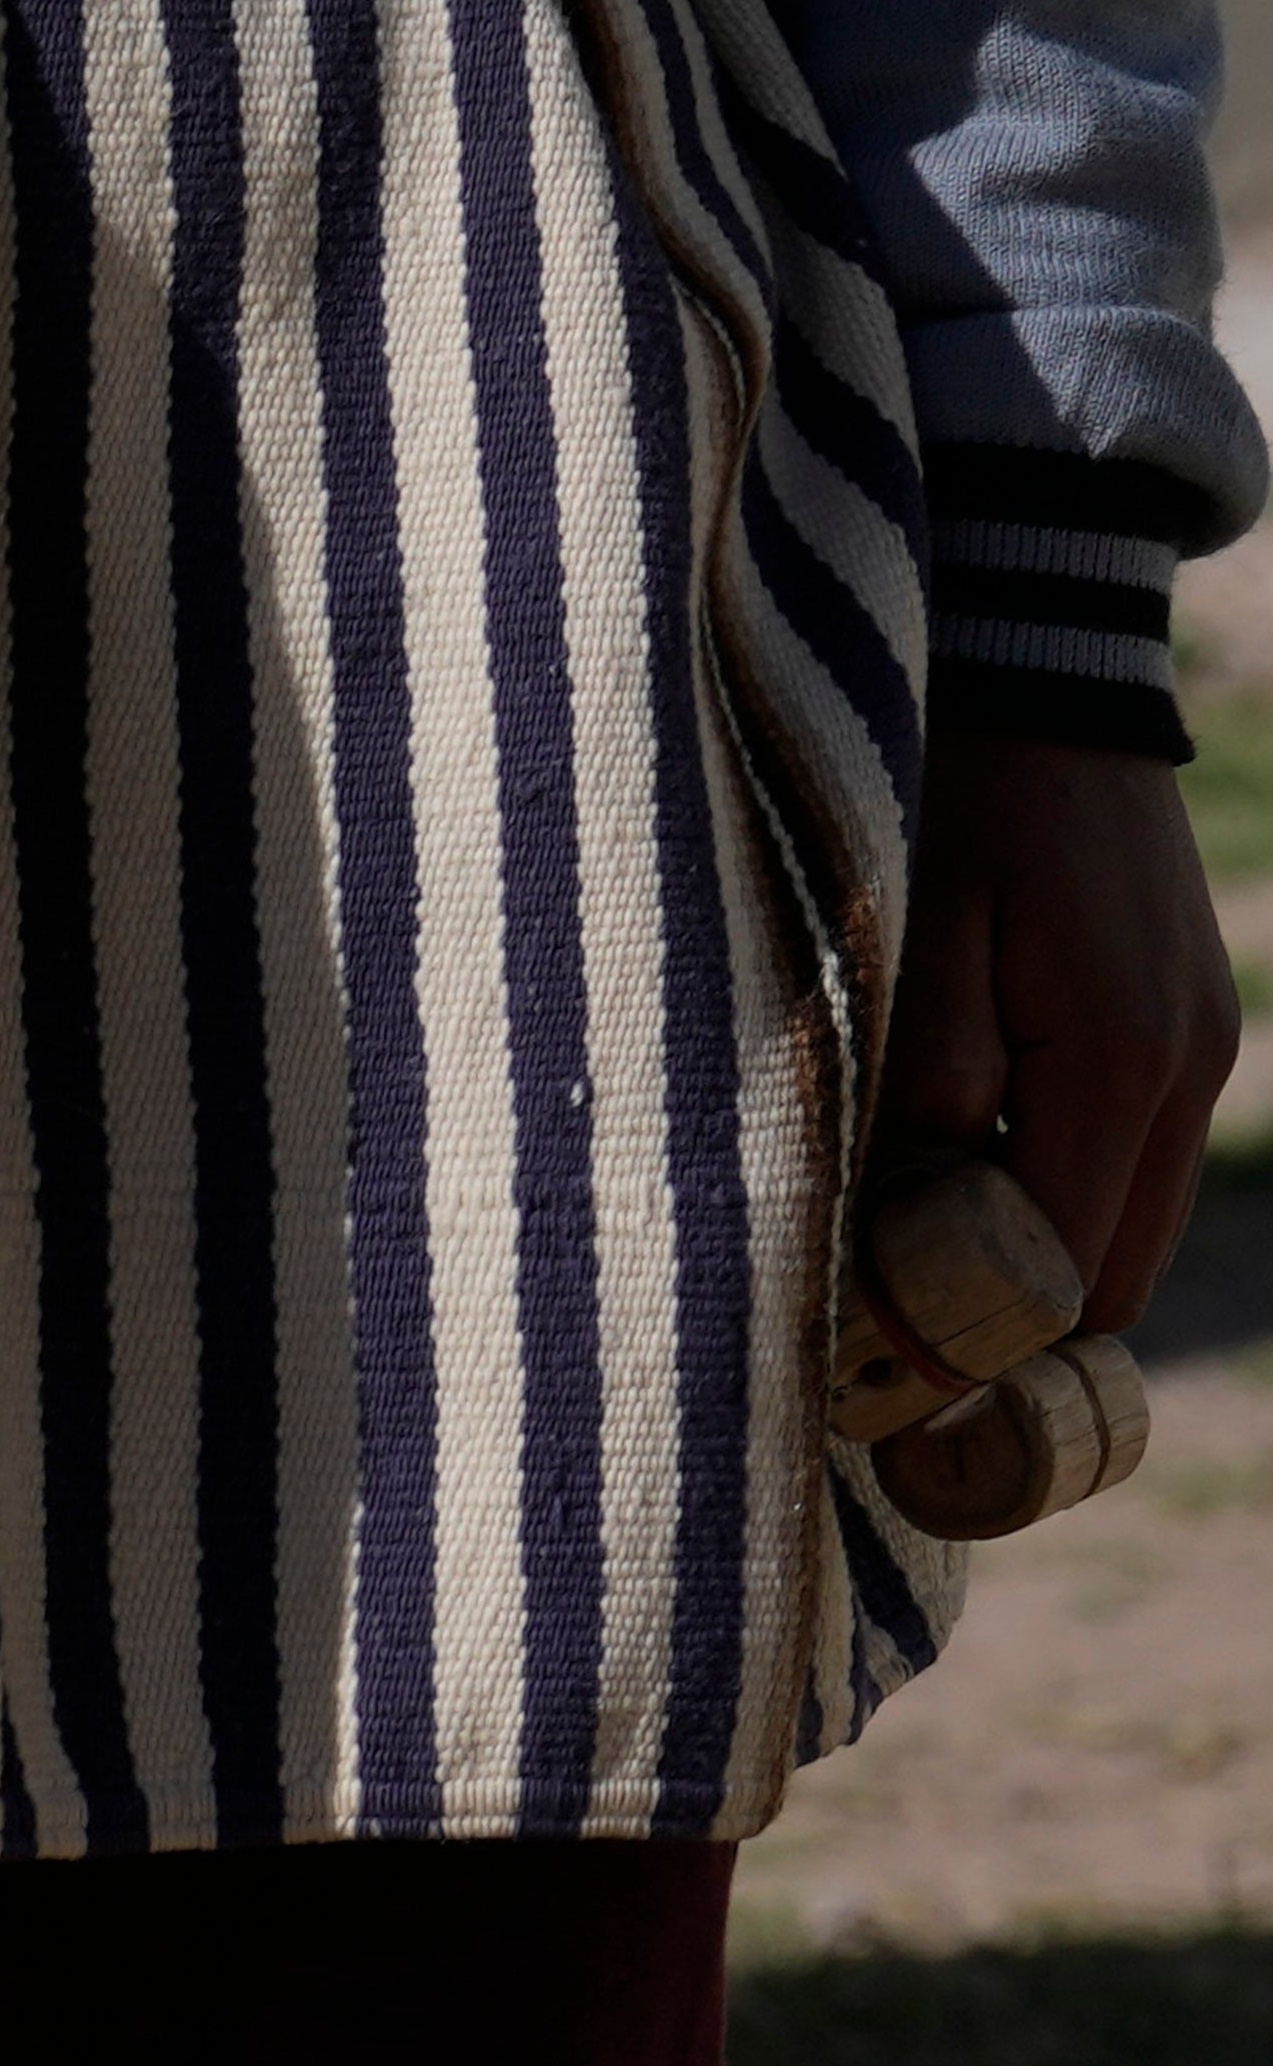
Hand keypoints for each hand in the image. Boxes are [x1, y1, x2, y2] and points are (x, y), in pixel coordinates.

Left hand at [888, 731, 1238, 1332]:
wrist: (1043, 683)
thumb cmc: (953, 803)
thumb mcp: (909, 945)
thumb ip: (919, 1093)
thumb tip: (912, 1235)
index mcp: (1120, 1064)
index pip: (1064, 1273)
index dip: (970, 1341)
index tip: (869, 1382)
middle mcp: (1182, 1072)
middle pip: (1109, 1277)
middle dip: (1001, 1322)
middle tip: (874, 1345)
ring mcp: (1195, 1052)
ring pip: (1118, 1228)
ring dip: (1022, 1261)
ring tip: (896, 1264)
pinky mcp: (1176, 1031)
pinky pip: (1119, 1161)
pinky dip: (1045, 1194)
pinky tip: (948, 1176)